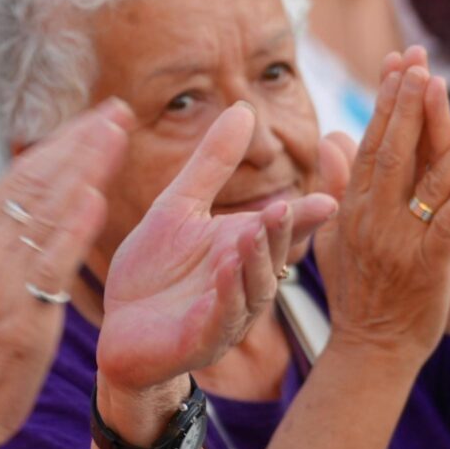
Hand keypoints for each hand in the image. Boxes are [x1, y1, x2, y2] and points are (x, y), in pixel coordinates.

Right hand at [0, 104, 131, 448]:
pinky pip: (52, 265)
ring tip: (116, 134)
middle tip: (117, 111)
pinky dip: (73, 230)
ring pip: (46, 213)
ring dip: (84, 169)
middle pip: (36, 183)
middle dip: (79, 142)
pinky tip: (97, 199)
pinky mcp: (22, 316)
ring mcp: (1, 282)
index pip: (18, 178)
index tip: (91, 119)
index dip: (57, 144)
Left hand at [96, 102, 336, 409]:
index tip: (330, 197)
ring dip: (257, 259)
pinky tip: (227, 268)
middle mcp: (247, 283)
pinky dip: (227, 292)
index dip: (308, 215)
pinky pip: (221, 316)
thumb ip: (213, 163)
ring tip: (257, 229)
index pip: (285, 228)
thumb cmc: (154, 272)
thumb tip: (244, 108)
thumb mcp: (180, 207)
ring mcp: (228, 315)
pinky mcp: (202, 341)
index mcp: (246, 250)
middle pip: (274, 255)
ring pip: (253, 287)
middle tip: (285, 205)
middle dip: (281, 232)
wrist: (119, 332)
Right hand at [312, 52, 449, 362]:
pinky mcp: (428, 269)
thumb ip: (335, 187)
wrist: (371, 351)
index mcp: (352, 210)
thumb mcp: (336, 237)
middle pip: (393, 153)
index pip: (369, 146)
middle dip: (408, 106)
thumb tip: (331, 139)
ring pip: (426, 184)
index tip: (398, 66)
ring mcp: (400, 244)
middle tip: (421, 63)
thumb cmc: (356, 294)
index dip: (385, 104)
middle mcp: (372, 221)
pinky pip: (448, 227)